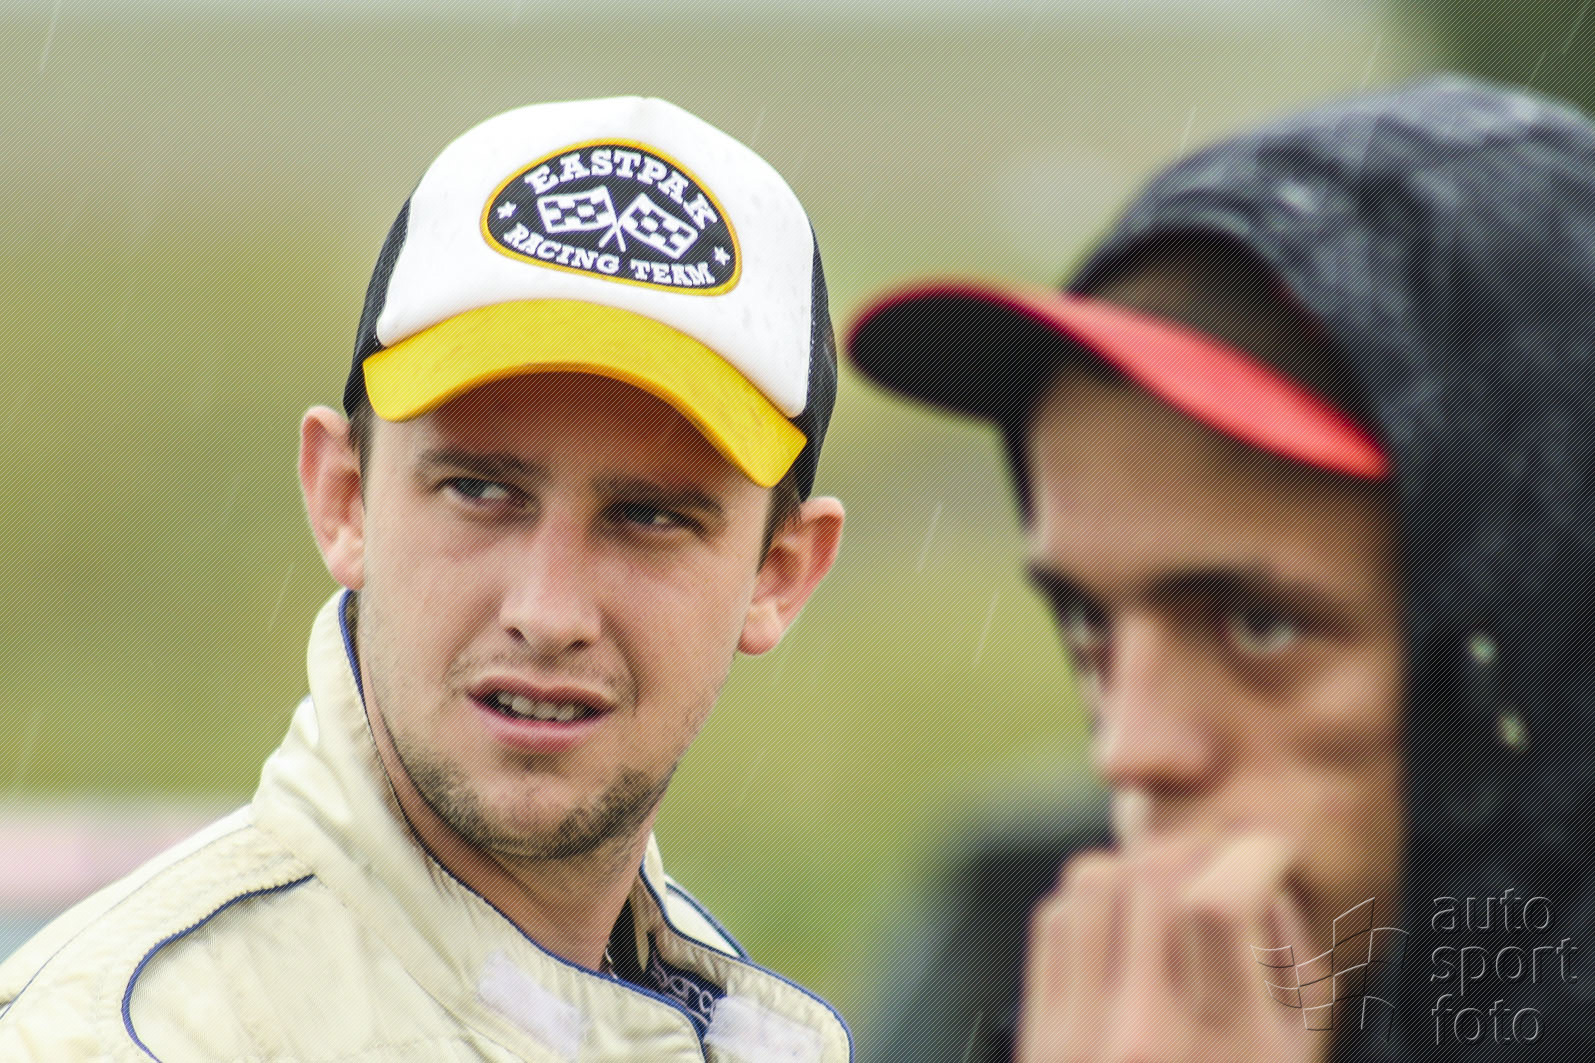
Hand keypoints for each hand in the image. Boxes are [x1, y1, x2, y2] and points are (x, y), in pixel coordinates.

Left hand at [1015, 832, 1322, 1062]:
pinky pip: (1055, 920)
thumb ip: (1289, 958)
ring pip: (1092, 880)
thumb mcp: (1298, 1052)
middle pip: (1150, 876)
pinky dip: (1095, 901)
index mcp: (1222, 1049)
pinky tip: (1129, 925)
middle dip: (1198, 850)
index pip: (1215, 903)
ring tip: (1177, 891)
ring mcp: (1075, 1038)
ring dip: (1141, 867)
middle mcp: (1138, 1038)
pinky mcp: (1038, 1038)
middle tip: (1225, 862)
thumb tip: (1257, 868)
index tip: (1273, 852)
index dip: (1253, 854)